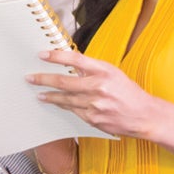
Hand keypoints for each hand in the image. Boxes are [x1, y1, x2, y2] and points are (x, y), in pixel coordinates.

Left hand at [28, 48, 167, 139]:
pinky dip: (64, 106)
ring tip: (39, 93)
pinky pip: (73, 110)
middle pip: (64, 82)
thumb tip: (72, 64)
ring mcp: (94, 104)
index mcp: (104, 71)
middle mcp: (98, 87)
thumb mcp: (113, 73)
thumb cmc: (129, 92)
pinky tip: (56, 103)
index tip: (42, 55)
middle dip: (43, 79)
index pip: (75, 60)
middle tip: (30, 78)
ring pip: (65, 99)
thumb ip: (92, 70)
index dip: (56, 56)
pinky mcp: (92, 118)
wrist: (144, 115)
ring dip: (49, 96)